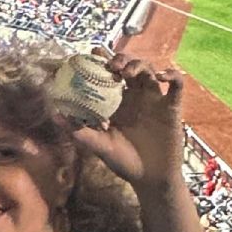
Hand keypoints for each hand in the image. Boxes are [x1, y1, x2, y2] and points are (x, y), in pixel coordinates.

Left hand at [69, 53, 186, 190]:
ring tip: (127, 72)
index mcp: (117, 101)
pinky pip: (176, 86)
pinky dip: (172, 75)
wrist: (149, 179)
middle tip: (111, 65)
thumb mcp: (99, 145)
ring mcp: (154, 100)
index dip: (102, 59)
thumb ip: (80, 131)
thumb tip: (55, 115)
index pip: (109, 73)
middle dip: (121, 59)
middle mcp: (135, 96)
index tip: (92, 52)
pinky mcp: (172, 107)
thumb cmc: (123, 162)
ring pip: (150, 70)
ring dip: (139, 64)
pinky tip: (162, 76)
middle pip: (130, 66)